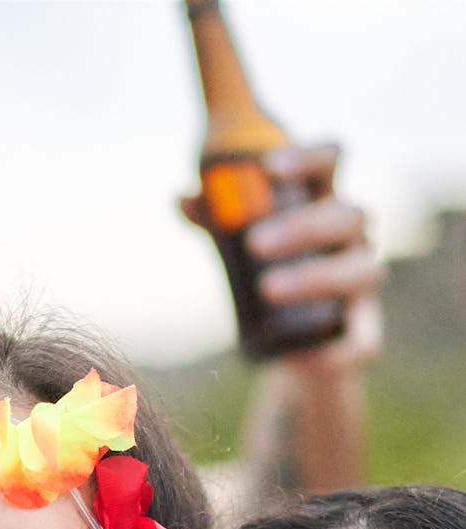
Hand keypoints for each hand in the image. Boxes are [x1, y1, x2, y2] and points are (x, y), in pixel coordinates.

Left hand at [181, 144, 384, 371]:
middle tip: (253, 243)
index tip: (267, 167)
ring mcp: (363, 287)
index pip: (330, 162)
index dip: (306, 157)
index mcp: (325, 204)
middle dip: (303, 226)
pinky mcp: (364, 335)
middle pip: (349, 216)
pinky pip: (363, 341)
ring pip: (363, 272)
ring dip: (316, 277)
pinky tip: (305, 356)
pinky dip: (339, 349)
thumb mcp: (239, 246)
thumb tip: (180, 198)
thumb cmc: (267, 276)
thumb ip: (215, 220)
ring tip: (267, 291)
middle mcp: (354, 239)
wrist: (291, 348)